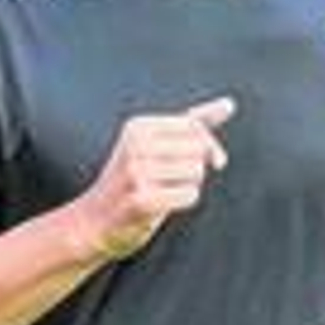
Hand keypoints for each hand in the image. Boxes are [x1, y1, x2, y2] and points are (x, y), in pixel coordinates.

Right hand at [72, 96, 234, 259]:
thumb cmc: (133, 180)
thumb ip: (194, 123)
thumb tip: (230, 103)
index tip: (185, 158)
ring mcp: (135, 173)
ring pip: (197, 173)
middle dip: (191, 168)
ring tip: (158, 191)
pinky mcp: (140, 200)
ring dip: (186, 186)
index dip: (204, 146)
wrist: (95, 220)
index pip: (196, 127)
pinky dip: (181, 202)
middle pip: (199, 151)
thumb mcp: (158, 145)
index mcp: (137, 126)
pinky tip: (158, 205)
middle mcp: (134, 145)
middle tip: (162, 180)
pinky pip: (190, 195)